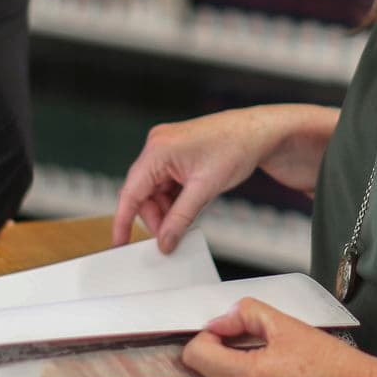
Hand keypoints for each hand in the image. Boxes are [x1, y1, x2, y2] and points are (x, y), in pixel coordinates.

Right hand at [112, 109, 279, 251]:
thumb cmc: (236, 147)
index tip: (118, 244)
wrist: (258, 132)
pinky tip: (189, 206)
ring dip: (167, 209)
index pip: (131, 192)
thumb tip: (165, 241)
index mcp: (158, 150)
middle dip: (156, 217)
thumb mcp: (205, 189)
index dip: (123, 221)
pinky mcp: (175, 152)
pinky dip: (174, 199)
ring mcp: (165, 147)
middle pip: (142, 193)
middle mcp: (157, 145)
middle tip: (172, 236)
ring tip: (187, 220)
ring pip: (154, 190)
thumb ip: (181, 218)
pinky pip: (165, 182)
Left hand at [162, 298, 372, 376]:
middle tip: (206, 346)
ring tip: (220, 358)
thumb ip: (246, 314)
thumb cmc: (327, 364)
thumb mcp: (286, 325)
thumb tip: (220, 321)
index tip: (222, 331)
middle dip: (185, 363)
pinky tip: (234, 374)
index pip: (194, 355)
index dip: (203, 336)